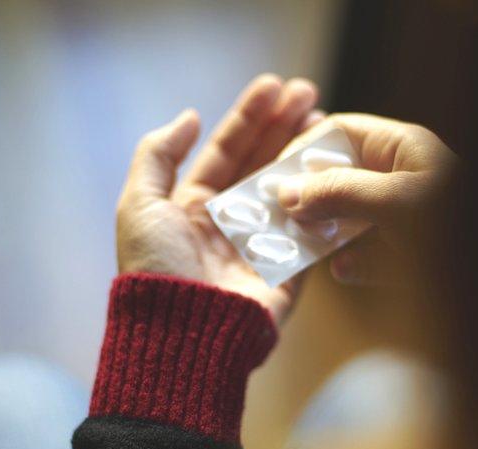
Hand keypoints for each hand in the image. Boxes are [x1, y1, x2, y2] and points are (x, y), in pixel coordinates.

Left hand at [116, 74, 322, 322]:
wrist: (183, 335)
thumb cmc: (156, 269)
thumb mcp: (139, 205)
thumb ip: (157, 156)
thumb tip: (189, 116)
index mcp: (193, 204)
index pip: (227, 150)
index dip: (249, 116)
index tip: (274, 85)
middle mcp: (229, 220)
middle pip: (262, 162)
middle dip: (284, 126)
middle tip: (309, 93)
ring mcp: (261, 244)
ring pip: (290, 188)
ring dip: (307, 154)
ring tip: (326, 121)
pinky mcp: (289, 269)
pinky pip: (311, 227)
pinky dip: (324, 198)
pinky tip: (337, 168)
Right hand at [275, 113, 459, 285]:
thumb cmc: (464, 234)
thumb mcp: (398, 203)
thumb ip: (340, 193)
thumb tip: (288, 193)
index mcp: (406, 150)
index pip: (341, 134)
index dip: (304, 152)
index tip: (274, 182)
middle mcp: (406, 179)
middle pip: (342, 176)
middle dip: (311, 197)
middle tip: (279, 218)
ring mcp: (410, 219)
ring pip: (353, 217)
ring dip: (327, 232)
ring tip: (305, 246)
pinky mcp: (414, 258)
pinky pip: (373, 254)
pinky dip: (356, 263)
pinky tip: (344, 272)